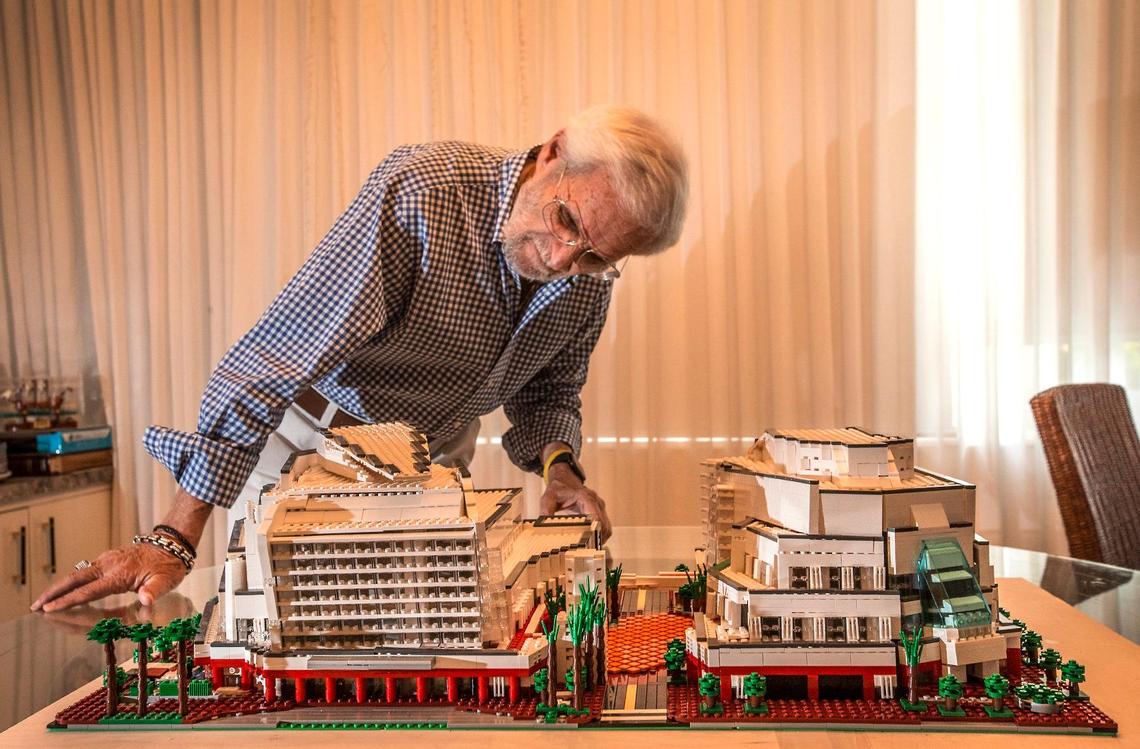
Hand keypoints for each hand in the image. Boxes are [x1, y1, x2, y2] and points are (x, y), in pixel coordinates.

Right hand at [31, 542, 188, 612]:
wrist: (172, 544)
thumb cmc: (169, 565)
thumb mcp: (166, 580)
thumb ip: (154, 591)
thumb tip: (146, 599)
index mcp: (119, 573)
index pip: (88, 590)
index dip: (68, 601)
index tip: (50, 609)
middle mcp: (109, 565)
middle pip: (74, 579)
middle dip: (53, 593)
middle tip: (35, 606)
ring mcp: (107, 560)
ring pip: (77, 574)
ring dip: (59, 587)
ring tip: (44, 602)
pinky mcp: (108, 559)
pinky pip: (86, 572)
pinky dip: (72, 582)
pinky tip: (66, 591)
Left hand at [539, 462, 612, 542]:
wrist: (564, 479)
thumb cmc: (557, 489)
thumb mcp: (548, 498)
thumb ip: (546, 511)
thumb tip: (542, 526)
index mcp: (585, 498)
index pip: (596, 518)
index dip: (593, 533)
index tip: (587, 545)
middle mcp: (595, 502)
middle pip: (604, 525)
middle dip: (597, 539)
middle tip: (587, 552)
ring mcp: (599, 506)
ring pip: (607, 527)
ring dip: (600, 539)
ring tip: (589, 549)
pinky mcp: (600, 510)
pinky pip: (605, 525)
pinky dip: (600, 535)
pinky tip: (590, 542)